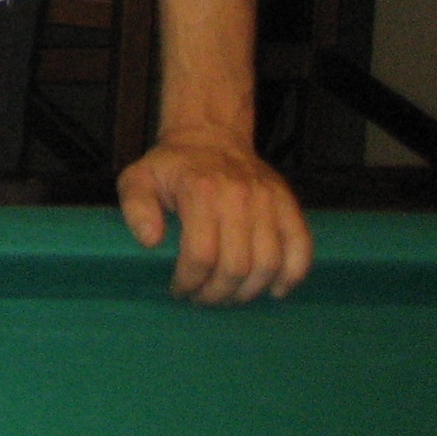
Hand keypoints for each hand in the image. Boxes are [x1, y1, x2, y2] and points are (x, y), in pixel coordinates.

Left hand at [118, 130, 312, 302]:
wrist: (210, 136)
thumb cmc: (172, 166)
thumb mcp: (138, 177)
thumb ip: (135, 207)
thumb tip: (150, 242)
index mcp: (201, 191)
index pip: (201, 254)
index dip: (190, 280)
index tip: (180, 290)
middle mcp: (240, 196)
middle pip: (236, 265)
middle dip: (217, 292)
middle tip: (204, 299)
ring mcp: (269, 201)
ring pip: (269, 263)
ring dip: (250, 291)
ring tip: (229, 296)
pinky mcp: (289, 205)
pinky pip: (301, 248)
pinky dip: (292, 276)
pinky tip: (273, 290)